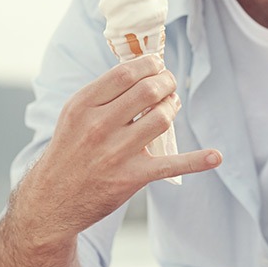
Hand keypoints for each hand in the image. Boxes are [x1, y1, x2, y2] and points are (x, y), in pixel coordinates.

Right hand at [16, 54, 220, 241]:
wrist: (52, 201)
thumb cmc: (68, 151)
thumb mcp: (74, 114)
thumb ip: (103, 92)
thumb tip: (141, 70)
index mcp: (83, 106)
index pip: (126, 73)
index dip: (150, 65)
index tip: (158, 65)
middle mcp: (98, 127)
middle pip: (148, 91)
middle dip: (166, 82)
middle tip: (168, 84)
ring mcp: (115, 153)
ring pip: (161, 118)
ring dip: (173, 108)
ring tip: (170, 107)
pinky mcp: (130, 178)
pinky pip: (170, 165)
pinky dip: (196, 161)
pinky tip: (215, 156)